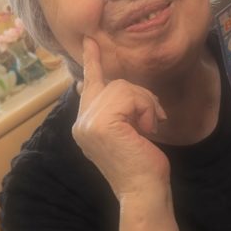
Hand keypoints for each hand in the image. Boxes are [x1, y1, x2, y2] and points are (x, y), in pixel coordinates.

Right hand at [72, 37, 169, 202]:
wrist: (144, 191)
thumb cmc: (142, 163)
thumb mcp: (128, 129)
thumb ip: (118, 107)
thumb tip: (113, 85)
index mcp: (85, 123)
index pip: (89, 84)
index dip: (91, 60)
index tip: (90, 40)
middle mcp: (80, 122)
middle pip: (114, 82)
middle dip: (141, 97)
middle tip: (150, 122)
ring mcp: (87, 123)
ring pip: (123, 86)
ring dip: (145, 105)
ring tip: (147, 129)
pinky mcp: (100, 123)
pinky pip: (128, 95)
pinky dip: (145, 109)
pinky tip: (146, 130)